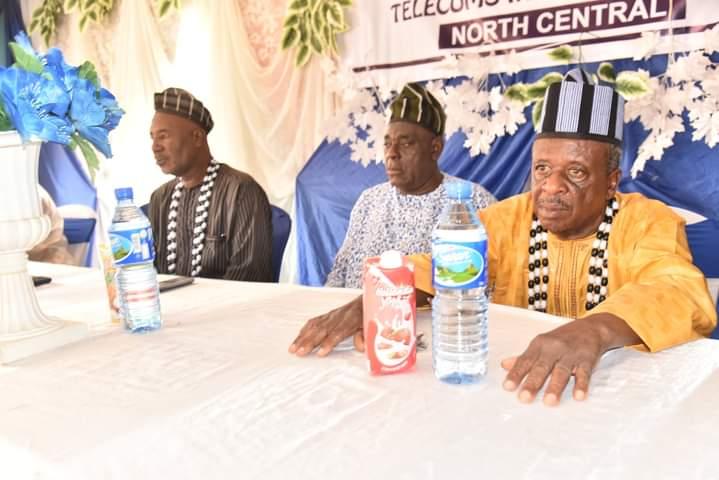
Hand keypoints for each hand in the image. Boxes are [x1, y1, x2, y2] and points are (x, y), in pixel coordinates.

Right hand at [289, 296, 363, 356]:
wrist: (368, 298)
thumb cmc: (369, 315)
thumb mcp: (371, 326)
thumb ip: (366, 336)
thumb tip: (361, 347)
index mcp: (352, 319)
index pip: (338, 332)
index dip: (328, 342)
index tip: (320, 352)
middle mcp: (339, 316)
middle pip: (322, 330)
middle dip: (310, 342)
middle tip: (300, 352)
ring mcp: (332, 315)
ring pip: (315, 326)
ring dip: (303, 337)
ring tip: (293, 348)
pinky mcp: (327, 315)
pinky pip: (314, 322)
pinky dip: (304, 330)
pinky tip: (298, 338)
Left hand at [501, 313, 639, 405]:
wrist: (590, 328)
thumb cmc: (562, 339)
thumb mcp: (541, 344)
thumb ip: (524, 357)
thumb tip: (504, 365)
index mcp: (539, 345)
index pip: (525, 361)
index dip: (516, 374)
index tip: (507, 386)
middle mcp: (553, 348)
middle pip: (541, 367)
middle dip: (533, 383)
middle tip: (524, 398)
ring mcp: (570, 354)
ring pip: (561, 372)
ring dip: (555, 387)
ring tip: (549, 402)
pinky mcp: (587, 359)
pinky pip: (584, 373)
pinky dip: (582, 385)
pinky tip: (579, 396)